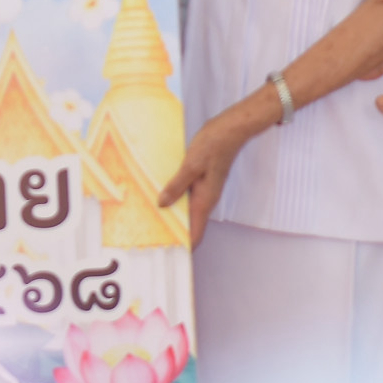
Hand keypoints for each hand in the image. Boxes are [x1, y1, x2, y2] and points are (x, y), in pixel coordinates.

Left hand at [155, 114, 249, 247]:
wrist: (230, 129)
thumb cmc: (214, 144)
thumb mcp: (191, 164)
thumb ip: (177, 185)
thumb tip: (162, 204)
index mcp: (205, 200)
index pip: (196, 234)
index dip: (184, 246)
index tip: (169, 253)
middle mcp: (206, 199)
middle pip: (191, 225)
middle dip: (174, 232)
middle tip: (152, 236)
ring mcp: (204, 190)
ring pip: (188, 210)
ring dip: (173, 214)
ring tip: (152, 217)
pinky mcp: (201, 181)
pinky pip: (187, 196)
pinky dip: (175, 199)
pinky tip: (161, 194)